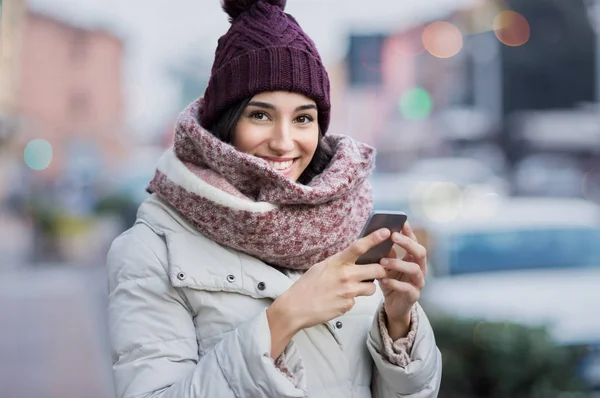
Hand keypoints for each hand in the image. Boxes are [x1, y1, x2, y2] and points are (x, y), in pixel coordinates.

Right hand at [273, 228, 389, 331]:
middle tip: (377, 270)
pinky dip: (351, 299)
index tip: (386, 232)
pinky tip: (338, 299)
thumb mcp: (321, 267)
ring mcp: (348, 291)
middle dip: (381, 270)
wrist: (296, 308)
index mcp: (337, 262)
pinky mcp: (348, 305)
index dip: (374, 238)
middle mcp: (345, 275)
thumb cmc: (306, 286)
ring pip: (372, 287)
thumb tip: (352, 259)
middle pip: (377, 270)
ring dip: (367, 286)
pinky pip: (358, 300)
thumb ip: (338, 263)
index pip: (359, 247)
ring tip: (353, 287)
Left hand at [378, 221, 426, 338]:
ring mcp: (418, 283)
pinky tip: (383, 279)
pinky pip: (407, 288)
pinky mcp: (413, 296)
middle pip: (420, 252)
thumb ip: (386, 253)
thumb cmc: (390, 281)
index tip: (401, 222)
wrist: (393, 306)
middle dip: (408, 243)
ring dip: (398, 263)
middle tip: (394, 236)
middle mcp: (420, 269)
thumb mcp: (386, 265)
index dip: (409, 232)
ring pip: (415, 269)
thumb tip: (380, 237)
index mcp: (414, 259)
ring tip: (383, 261)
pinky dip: (395, 282)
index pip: (415, 242)